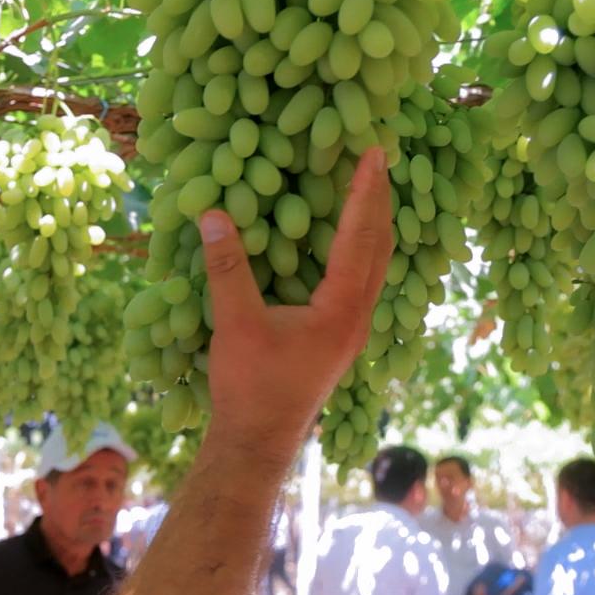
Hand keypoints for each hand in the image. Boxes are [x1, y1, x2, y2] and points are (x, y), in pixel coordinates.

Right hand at [199, 147, 393, 461]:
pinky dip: (357, 250)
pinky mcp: (337, 338)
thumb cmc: (251, 386)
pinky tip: (342, 241)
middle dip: (381, 201)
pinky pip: (359, 282)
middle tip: (380, 161)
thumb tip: (213, 214)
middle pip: (380, 248)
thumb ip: (227, 267)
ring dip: (374, 226)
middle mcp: (357, 317)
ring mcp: (351, 330)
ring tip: (371, 191)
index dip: (367, 191)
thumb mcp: (235, 323)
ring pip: (374, 267)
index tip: (376, 152)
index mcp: (342, 310)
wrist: (257, 441)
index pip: (361, 237)